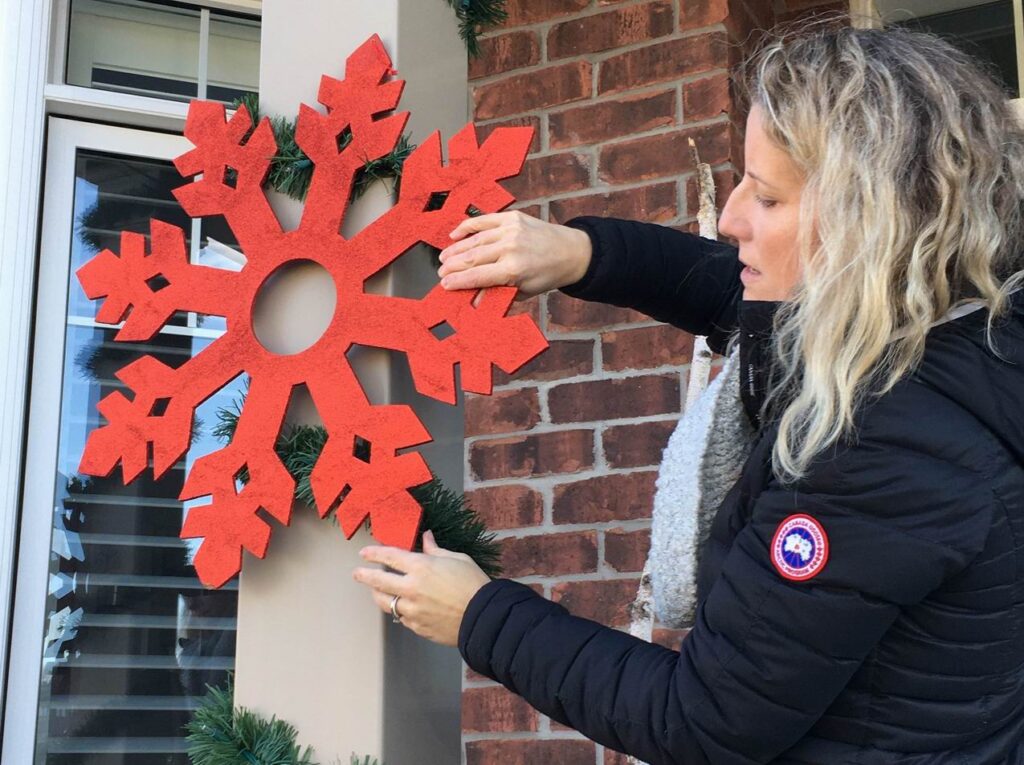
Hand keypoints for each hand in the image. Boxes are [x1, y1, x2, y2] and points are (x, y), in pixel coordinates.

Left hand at [351, 530, 491, 645]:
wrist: (484, 616)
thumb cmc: (473, 584)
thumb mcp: (457, 558)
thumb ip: (435, 550)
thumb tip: (427, 537)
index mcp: (421, 567)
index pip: (389, 556)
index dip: (374, 553)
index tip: (365, 553)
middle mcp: (412, 588)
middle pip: (378, 581)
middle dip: (364, 575)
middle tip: (357, 573)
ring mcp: (412, 609)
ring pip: (384, 602)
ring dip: (377, 595)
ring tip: (376, 591)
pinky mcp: (417, 626)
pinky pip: (401, 617)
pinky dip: (399, 611)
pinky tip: (401, 607)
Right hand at [437, 210, 591, 298]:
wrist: (570, 252)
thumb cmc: (546, 275)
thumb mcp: (523, 291)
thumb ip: (497, 294)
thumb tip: (473, 301)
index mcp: (514, 269)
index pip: (477, 276)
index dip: (457, 281)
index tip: (444, 285)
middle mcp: (511, 247)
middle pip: (472, 257)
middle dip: (453, 266)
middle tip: (440, 272)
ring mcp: (511, 230)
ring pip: (475, 239)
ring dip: (456, 249)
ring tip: (443, 257)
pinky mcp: (512, 217)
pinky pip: (484, 220)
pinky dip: (467, 227)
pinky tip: (454, 235)